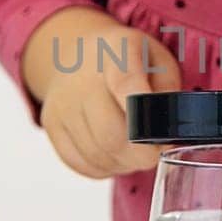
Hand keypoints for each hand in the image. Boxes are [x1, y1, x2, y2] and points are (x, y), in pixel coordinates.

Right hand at [34, 15, 181, 178]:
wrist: (78, 56)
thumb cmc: (128, 61)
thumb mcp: (158, 60)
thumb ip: (169, 90)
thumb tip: (170, 128)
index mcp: (115, 52)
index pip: (126, 84)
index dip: (145, 118)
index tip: (162, 141)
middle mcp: (81, 78)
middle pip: (111, 134)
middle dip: (141, 155)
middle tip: (154, 154)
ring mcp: (62, 103)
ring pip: (98, 154)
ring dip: (124, 163)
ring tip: (136, 152)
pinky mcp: (51, 125)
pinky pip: (80, 163)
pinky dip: (104, 168)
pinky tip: (115, 155)